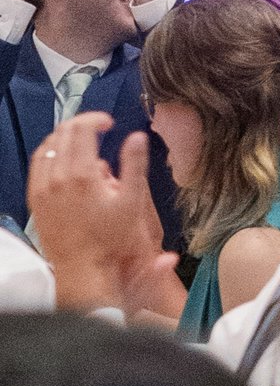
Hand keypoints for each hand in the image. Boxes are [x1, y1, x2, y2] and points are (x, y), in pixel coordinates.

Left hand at [29, 117, 177, 317]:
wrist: (83, 267)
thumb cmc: (110, 239)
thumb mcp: (132, 202)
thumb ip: (134, 165)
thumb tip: (137, 136)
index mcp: (82, 175)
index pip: (82, 129)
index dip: (96, 119)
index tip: (108, 123)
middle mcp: (57, 177)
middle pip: (63, 133)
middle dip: (81, 123)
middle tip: (96, 127)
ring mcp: (43, 188)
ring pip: (47, 146)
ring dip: (64, 136)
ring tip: (80, 139)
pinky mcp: (35, 198)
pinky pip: (37, 164)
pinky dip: (48, 152)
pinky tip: (60, 156)